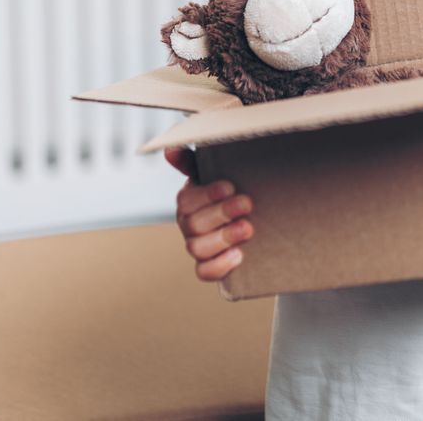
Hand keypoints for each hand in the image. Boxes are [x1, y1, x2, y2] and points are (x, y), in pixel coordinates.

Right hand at [165, 147, 253, 280]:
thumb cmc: (229, 189)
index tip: (230, 186)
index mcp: (188, 201)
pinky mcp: (209, 266)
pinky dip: (220, 266)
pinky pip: (204, 272)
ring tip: (248, 228)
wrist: (252, 216)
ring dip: (223, 238)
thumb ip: (191, 160)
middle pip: (193, 225)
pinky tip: (239, 255)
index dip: (207, 195)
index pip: (187, 200)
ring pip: (197, 249)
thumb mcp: (212, 171)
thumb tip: (170, 149)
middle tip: (247, 204)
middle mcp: (188, 225)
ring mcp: (197, 246)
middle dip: (222, 213)